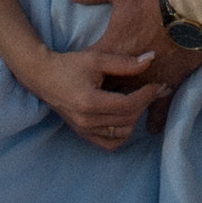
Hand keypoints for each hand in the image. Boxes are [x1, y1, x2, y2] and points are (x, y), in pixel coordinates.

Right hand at [34, 41, 163, 151]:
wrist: (42, 76)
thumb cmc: (69, 65)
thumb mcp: (97, 59)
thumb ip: (125, 62)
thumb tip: (151, 58)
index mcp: (90, 102)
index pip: (128, 105)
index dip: (147, 95)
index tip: (159, 84)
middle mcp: (86, 121)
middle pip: (128, 119)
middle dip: (145, 104)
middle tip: (154, 90)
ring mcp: (84, 130)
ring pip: (122, 133)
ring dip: (134, 118)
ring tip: (137, 101)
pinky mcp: (83, 134)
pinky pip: (109, 144)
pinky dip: (122, 134)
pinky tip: (125, 118)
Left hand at [70, 0, 200, 112]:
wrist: (188, 10)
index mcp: (111, 48)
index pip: (92, 67)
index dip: (86, 72)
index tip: (81, 76)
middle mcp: (127, 70)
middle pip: (109, 89)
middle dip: (104, 94)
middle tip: (99, 98)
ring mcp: (148, 79)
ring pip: (131, 101)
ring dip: (126, 107)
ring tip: (121, 115)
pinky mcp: (169, 82)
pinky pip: (160, 106)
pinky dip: (155, 117)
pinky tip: (151, 127)